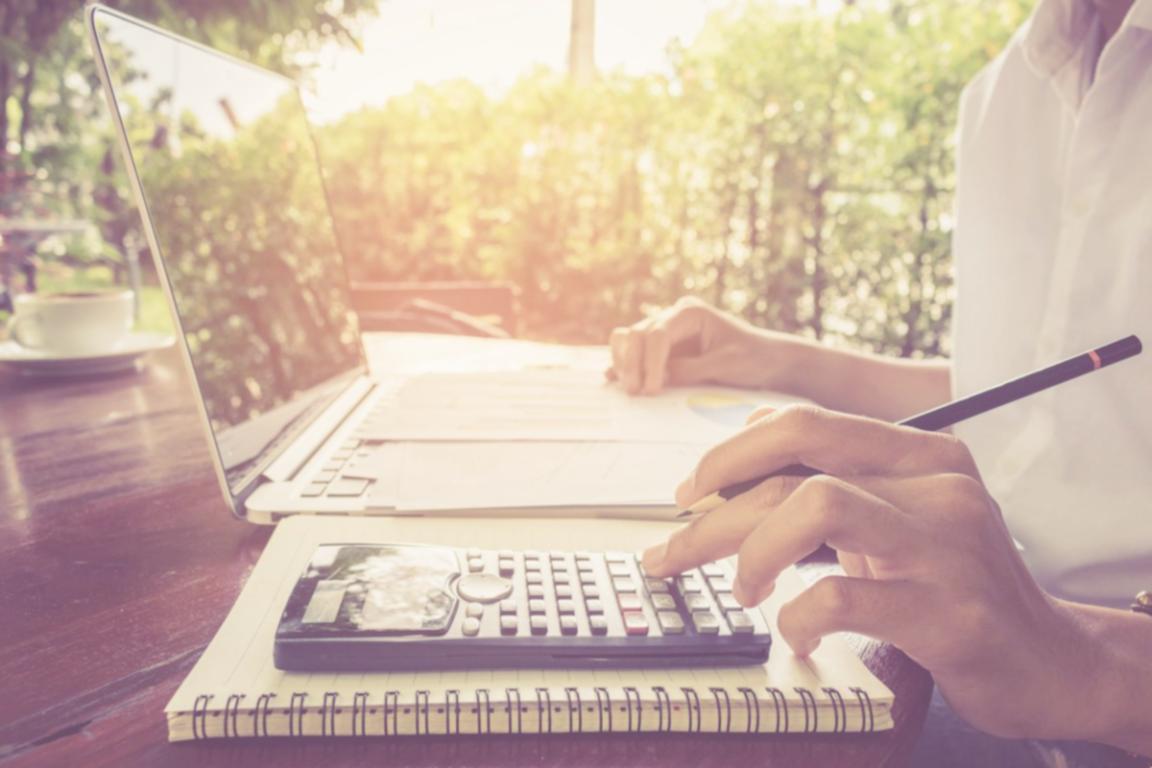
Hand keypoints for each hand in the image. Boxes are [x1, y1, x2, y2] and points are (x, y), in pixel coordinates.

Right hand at [607, 297, 804, 394]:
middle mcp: (674, 316)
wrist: (767, 360)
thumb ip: (689, 370)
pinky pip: (634, 350)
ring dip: (624, 362)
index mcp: (691, 312)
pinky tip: (613, 379)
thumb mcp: (725, 365)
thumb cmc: (753, 358)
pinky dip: (624, 363)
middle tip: (636, 393)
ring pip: (629, 338)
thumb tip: (657, 379)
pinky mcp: (662, 348)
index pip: (658, 334)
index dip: (650, 363)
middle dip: (633, 363)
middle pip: (638, 334)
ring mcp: (666, 330)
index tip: (651, 390)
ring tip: (628, 388)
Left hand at [641, 406, 1110, 740]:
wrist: (1047, 659)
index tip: (687, 492)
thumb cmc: (953, 582)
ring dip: (752, 551)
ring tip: (743, 590)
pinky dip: (797, 618)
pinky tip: (794, 636)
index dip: (730, 453)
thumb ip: (838, 470)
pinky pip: (841, 596)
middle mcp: (937, 485)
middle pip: (794, 469)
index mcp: (923, 452)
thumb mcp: (901, 512)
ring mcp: (945, 546)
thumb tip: (753, 426)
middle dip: (712, 515)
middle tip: (670, 553)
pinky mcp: (947, 611)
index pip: (805, 424)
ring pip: (815, 505)